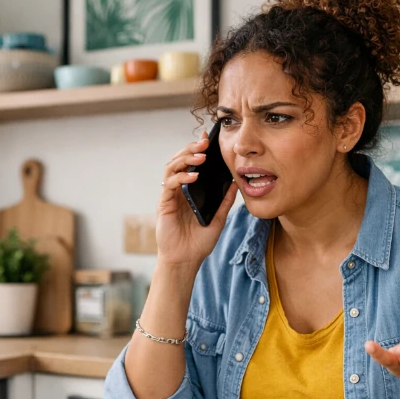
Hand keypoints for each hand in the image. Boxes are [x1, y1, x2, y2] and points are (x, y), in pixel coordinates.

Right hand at [156, 130, 237, 268]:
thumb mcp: (218, 218)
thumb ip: (224, 201)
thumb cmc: (198, 242)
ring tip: (201, 157)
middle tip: (205, 142)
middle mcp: (178, 190)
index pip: (191, 164)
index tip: (208, 138)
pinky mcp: (164, 204)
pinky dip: (181, 178)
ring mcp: (170, 196)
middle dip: (191, 149)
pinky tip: (193, 176)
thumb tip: (235, 183)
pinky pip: (170, 185)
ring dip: (185, 159)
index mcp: (190, 191)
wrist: (186, 261)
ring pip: (172, 168)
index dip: (196, 149)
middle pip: (179, 161)